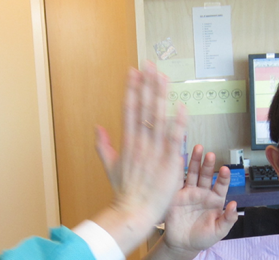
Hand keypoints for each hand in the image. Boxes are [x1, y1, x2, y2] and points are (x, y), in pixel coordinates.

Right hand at [92, 62, 187, 253]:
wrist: (134, 212)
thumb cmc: (124, 192)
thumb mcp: (111, 166)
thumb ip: (104, 146)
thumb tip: (97, 127)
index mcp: (128, 142)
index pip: (129, 109)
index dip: (132, 89)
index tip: (133, 71)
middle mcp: (140, 143)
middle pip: (144, 108)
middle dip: (146, 85)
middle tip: (149, 64)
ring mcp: (155, 151)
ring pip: (158, 118)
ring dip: (160, 96)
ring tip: (162, 77)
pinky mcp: (169, 162)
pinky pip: (175, 139)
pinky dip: (178, 123)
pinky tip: (180, 106)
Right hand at [161, 145, 237, 255]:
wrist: (183, 244)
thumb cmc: (203, 237)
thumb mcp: (220, 231)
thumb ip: (228, 219)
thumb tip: (235, 205)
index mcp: (215, 200)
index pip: (221, 185)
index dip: (223, 177)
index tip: (225, 169)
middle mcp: (203, 193)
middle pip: (206, 175)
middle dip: (208, 164)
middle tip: (210, 154)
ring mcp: (189, 192)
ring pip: (193, 174)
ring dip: (195, 161)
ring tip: (198, 148)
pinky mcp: (176, 195)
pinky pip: (177, 181)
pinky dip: (177, 170)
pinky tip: (178, 159)